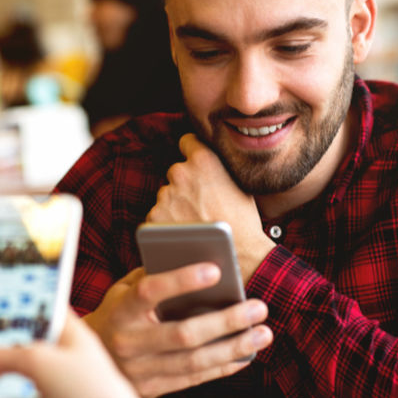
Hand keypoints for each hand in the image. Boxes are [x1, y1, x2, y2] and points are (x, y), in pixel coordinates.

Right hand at [84, 263, 271, 397]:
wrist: (87, 361)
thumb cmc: (117, 315)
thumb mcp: (124, 290)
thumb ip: (155, 276)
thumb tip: (201, 262)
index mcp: (120, 311)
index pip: (150, 292)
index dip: (182, 280)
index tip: (216, 269)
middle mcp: (128, 343)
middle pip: (183, 334)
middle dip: (226, 321)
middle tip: (258, 308)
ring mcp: (140, 371)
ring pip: (194, 362)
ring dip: (234, 347)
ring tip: (262, 333)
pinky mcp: (152, 389)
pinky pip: (194, 379)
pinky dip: (223, 367)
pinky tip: (245, 354)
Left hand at [147, 133, 275, 282]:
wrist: (239, 256)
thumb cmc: (244, 222)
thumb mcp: (239, 185)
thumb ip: (219, 170)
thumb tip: (212, 166)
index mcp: (203, 160)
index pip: (187, 141)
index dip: (192, 152)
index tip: (194, 164)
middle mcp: (180, 173)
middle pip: (176, 172)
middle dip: (185, 185)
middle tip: (200, 204)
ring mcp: (165, 196)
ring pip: (167, 196)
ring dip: (175, 205)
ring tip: (195, 223)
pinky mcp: (153, 218)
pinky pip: (158, 216)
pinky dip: (167, 224)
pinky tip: (185, 234)